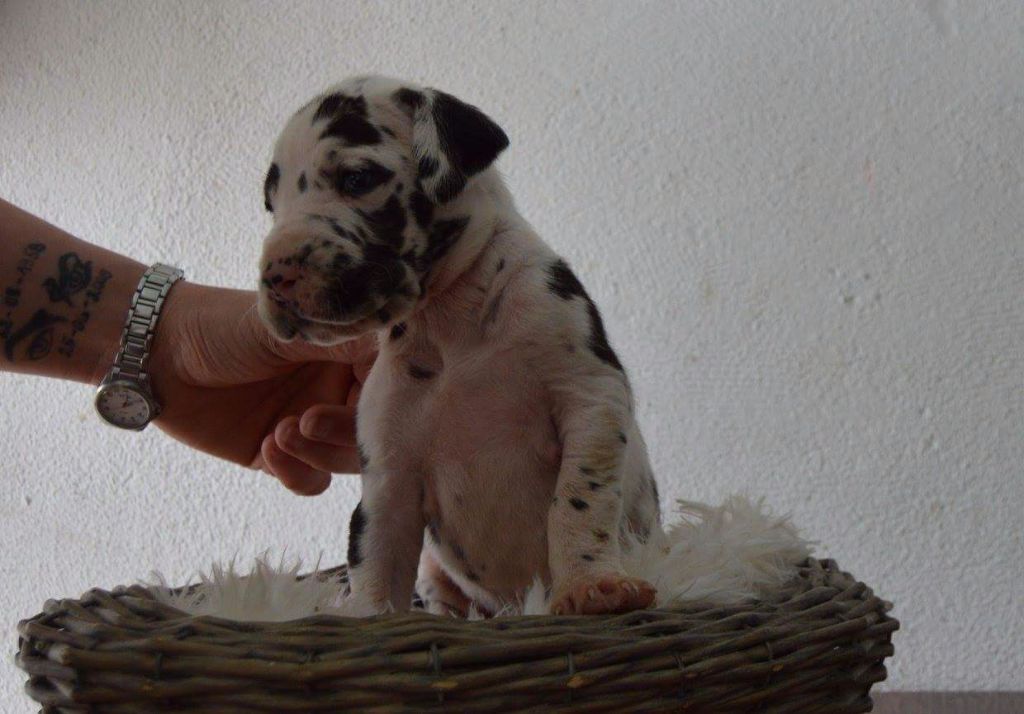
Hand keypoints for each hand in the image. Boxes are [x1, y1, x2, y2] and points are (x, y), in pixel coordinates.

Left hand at [147, 281, 375, 494]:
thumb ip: (349, 336)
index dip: (390, 400)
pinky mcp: (278, 455)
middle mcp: (338, 388)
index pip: (394, 383)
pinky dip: (295, 472)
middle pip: (375, 430)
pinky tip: (268, 446)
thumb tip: (406, 338)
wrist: (153, 352)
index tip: (371, 404)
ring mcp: (310, 424)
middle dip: (350, 435)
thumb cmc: (223, 324)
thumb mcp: (293, 324)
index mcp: (350, 351)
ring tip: (284, 432)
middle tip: (312, 422)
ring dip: (320, 454)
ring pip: (345, 461)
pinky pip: (309, 481)